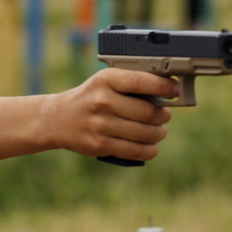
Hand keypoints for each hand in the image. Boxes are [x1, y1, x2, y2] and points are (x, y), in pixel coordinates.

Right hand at [44, 68, 176, 161]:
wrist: (56, 119)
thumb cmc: (89, 98)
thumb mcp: (104, 82)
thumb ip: (131, 83)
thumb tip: (168, 92)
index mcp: (105, 80)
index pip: (142, 82)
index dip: (164, 87)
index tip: (174, 91)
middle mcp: (101, 101)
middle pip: (150, 112)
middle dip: (163, 115)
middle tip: (163, 115)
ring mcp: (100, 125)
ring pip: (147, 133)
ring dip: (159, 133)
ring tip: (157, 130)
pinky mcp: (100, 145)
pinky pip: (137, 151)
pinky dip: (150, 149)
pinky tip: (149, 145)